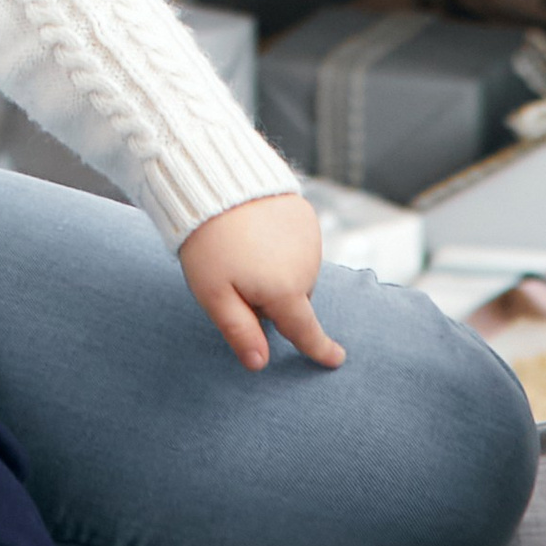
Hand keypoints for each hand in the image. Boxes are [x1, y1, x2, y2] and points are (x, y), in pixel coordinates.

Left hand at [179, 194, 345, 374]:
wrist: (215, 182)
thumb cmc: (208, 244)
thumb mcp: (214, 295)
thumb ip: (240, 332)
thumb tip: (260, 364)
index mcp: (284, 291)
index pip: (305, 330)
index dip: (320, 349)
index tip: (336, 360)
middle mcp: (306, 267)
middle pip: (293, 299)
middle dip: (271, 298)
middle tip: (234, 276)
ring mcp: (309, 239)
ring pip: (296, 272)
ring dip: (277, 271)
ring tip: (243, 248)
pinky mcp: (305, 216)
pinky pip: (298, 245)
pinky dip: (282, 246)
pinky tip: (257, 230)